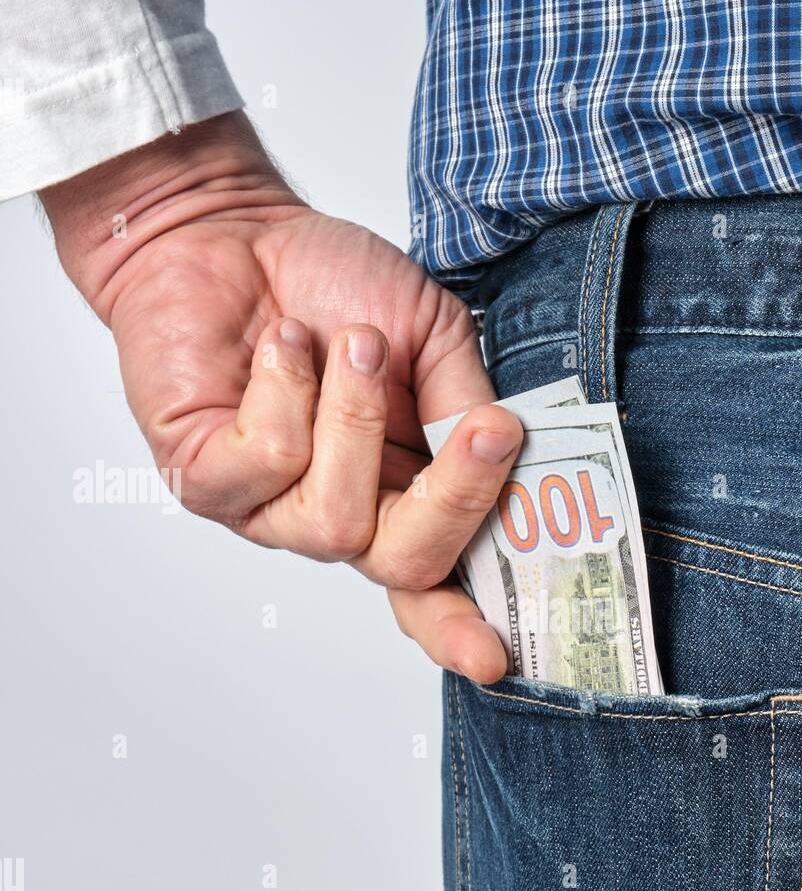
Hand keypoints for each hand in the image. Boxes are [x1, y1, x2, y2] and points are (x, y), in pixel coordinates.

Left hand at [39, 112, 521, 682]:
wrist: (230, 233)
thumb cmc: (334, 286)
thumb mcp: (435, 337)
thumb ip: (467, 404)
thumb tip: (505, 458)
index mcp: (406, 497)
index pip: (439, 586)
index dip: (465, 628)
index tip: (497, 657)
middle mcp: (341, 519)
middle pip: (407, 567)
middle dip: (455, 499)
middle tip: (486, 429)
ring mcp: (272, 510)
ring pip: (337, 519)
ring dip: (357, 417)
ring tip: (350, 343)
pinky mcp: (207, 482)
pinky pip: (268, 464)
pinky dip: (286, 388)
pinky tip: (284, 346)